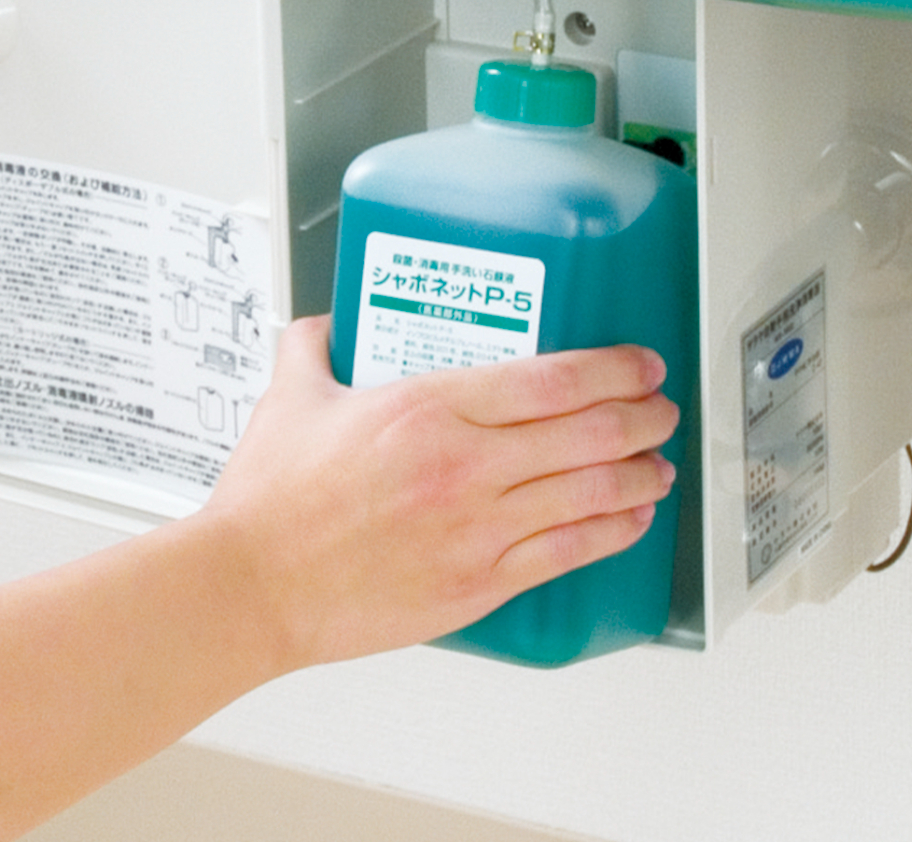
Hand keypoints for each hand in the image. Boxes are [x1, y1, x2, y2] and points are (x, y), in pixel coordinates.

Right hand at [201, 316, 678, 674]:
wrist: (250, 588)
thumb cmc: (271, 502)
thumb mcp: (292, 395)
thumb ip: (315, 344)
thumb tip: (327, 322)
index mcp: (429, 407)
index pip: (553, 378)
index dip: (613, 367)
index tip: (639, 362)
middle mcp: (466, 466)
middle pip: (589, 432)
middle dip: (642, 416)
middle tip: (660, 407)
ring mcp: (477, 529)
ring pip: (589, 493)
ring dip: (640, 474)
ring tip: (661, 462)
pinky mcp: (476, 583)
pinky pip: (564, 554)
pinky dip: (610, 532)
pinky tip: (631, 520)